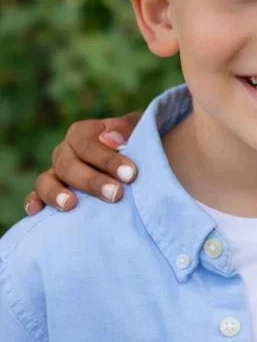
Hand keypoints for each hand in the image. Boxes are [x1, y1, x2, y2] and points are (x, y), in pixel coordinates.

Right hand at [22, 114, 141, 214]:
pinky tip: (36, 212)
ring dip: (56, 193)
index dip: (106, 159)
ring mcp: (55, 173)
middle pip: (67, 164)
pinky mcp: (51, 193)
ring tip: (71, 205)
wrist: (137, 164)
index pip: (86, 143)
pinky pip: (36, 197)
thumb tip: (109, 139)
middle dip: (92, 181)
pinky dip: (33, 202)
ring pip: (45, 180)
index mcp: (83, 133)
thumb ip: (126, 130)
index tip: (130, 174)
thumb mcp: (138, 130)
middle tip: (116, 194)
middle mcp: (65, 152)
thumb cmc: (138, 144)